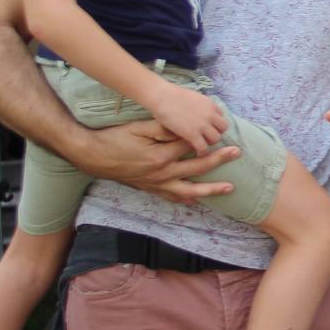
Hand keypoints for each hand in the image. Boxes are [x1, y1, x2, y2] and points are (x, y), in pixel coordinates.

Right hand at [71, 119, 239, 203]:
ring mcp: (156, 184)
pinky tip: (197, 201)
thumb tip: (184, 128)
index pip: (190, 147)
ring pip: (188, 189)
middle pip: (197, 168)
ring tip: (230, 188)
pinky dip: (185, 199)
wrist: (92, 155)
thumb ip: (163, 129)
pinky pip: (171, 197)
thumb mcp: (139, 128)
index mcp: (160, 157)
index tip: (221, 132)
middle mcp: (161, 174)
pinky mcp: (150, 189)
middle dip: (219, 160)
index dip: (204, 139)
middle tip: (237, 153)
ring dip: (210, 189)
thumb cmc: (115, 138)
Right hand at [148, 83, 228, 152]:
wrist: (163, 97)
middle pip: (223, 128)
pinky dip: (202, 152)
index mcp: (210, 104)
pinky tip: (196, 152)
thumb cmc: (172, 95)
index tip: (208, 126)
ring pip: (216, 139)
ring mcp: (202, 125)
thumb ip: (201, 105)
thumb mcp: (194, 97)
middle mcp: (210, 115)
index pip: (221, 116)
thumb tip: (200, 111)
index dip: (215, 123)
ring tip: (201, 144)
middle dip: (216, 132)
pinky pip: (203, 147)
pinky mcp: (192, 134)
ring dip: (209, 142)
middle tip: (206, 136)